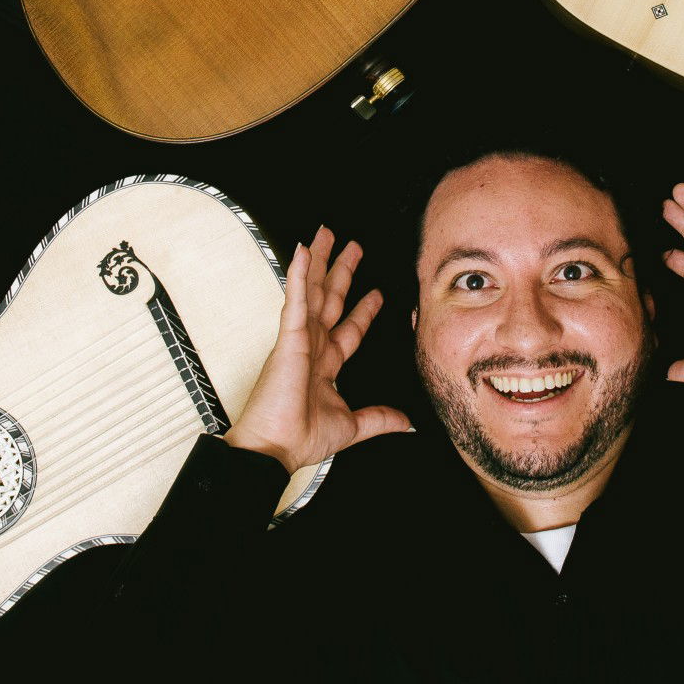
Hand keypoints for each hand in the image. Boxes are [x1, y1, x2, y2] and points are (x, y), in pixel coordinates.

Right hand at [224, 226, 410, 471]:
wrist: (276, 448)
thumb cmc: (301, 438)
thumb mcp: (352, 426)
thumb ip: (379, 418)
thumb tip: (407, 421)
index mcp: (324, 365)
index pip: (348, 329)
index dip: (364, 311)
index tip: (377, 293)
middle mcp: (312, 347)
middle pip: (330, 299)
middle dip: (341, 272)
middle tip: (352, 245)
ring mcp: (299, 340)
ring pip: (313, 290)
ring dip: (320, 261)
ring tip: (327, 234)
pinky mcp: (288, 338)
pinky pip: (296, 300)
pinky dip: (300, 275)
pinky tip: (303, 252)